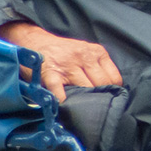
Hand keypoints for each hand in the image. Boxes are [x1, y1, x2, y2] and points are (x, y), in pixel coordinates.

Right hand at [0, 21, 122, 102]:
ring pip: (85, 88)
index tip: (107, 98)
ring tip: (83, 109)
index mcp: (97, 52)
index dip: (112, 91)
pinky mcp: (51, 73)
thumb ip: (98, 67)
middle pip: (102, 84)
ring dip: (84, 101)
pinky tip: (65, 106)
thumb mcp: (86, 52)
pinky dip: (63, 101)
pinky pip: (60, 91)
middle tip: (95, 106)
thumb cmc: (64, 51)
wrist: (35, 41)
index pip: (114, 77)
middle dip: (99, 97)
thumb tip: (111, 90)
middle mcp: (84, 57)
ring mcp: (67, 65)